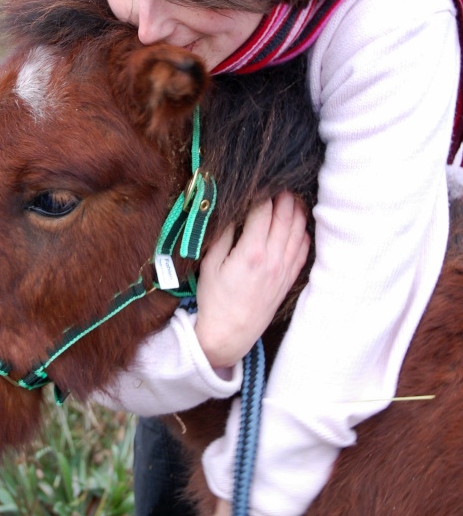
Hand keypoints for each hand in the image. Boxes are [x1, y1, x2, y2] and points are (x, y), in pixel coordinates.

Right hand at [194, 192, 309, 368]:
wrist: (230, 334)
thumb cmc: (215, 299)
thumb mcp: (210, 265)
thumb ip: (223, 235)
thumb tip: (229, 209)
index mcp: (251, 253)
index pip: (263, 211)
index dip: (262, 192)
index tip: (260, 181)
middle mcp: (273, 259)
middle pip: (285, 216)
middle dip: (283, 195)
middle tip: (279, 181)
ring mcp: (284, 270)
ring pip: (298, 230)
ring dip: (297, 210)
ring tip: (292, 196)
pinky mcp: (288, 279)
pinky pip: (303, 250)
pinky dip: (303, 232)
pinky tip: (300, 223)